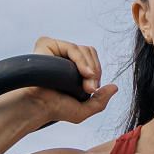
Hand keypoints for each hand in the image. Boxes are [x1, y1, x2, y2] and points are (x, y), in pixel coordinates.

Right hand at [0, 35, 118, 129]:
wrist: (38, 106)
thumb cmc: (55, 109)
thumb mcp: (83, 110)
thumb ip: (101, 101)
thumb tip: (115, 87)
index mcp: (71, 67)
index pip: (92, 60)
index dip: (96, 72)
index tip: (92, 90)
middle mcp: (62, 56)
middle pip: (90, 52)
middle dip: (95, 70)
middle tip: (90, 88)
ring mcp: (55, 48)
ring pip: (84, 50)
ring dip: (90, 67)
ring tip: (86, 83)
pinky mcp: (47, 43)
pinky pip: (72, 48)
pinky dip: (81, 60)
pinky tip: (84, 74)